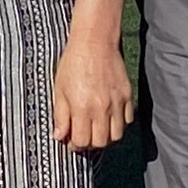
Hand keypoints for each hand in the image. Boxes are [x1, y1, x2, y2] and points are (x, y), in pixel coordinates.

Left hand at [50, 26, 135, 154]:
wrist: (94, 42)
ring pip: (117, 135)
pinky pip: (127, 120)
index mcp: (82, 108)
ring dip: (106, 136)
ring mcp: (117, 103)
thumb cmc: (73, 63)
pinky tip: (109, 117)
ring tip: (96, 128)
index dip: (75, 145)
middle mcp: (102, 108)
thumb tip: (59, 136)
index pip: (82, 141)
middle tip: (83, 136)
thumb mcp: (59, 89)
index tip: (71, 140)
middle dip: (90, 144)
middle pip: (100, 142)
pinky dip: (119, 123)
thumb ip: (60, 115)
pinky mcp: (127, 95)